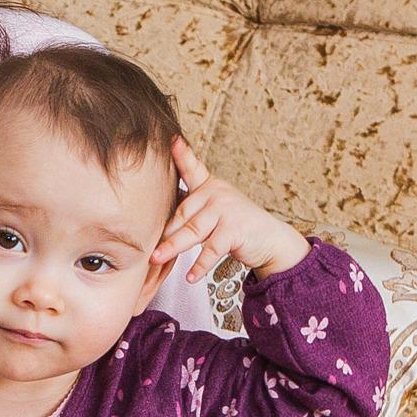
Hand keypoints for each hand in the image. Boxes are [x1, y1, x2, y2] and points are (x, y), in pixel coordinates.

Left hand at [150, 137, 309, 282]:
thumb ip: (192, 212)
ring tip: (156, 259)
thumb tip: (159, 227)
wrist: (271, 240)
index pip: (191, 168)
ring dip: (172, 248)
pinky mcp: (234, 229)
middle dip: (163, 233)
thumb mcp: (215, 212)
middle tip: (145, 247)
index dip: (181, 154)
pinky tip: (190, 277)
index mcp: (209, 186)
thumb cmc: (236, 226)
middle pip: (181, 214)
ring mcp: (226, 210)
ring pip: (192, 231)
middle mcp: (216, 193)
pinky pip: (211, 249)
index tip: (171, 139)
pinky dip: (200, 266)